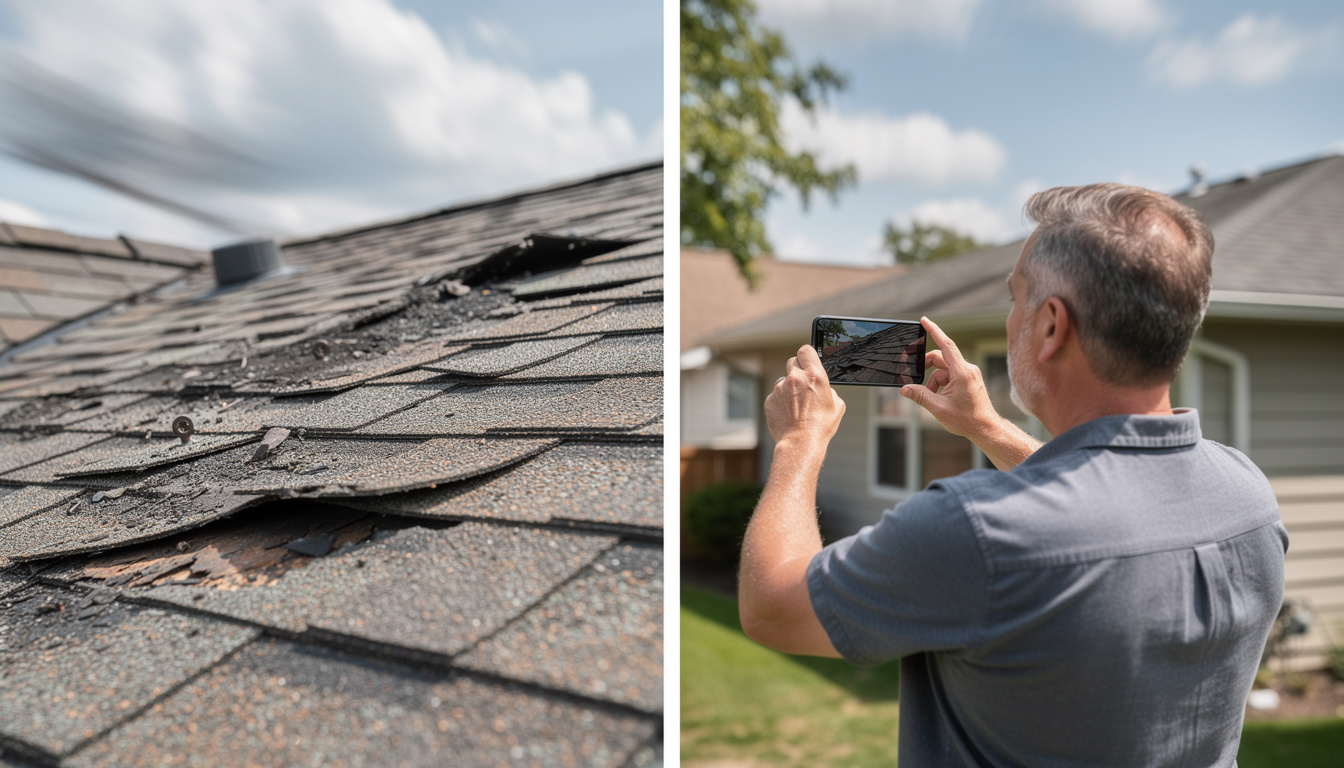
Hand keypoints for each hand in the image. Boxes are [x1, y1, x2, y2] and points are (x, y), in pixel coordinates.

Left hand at [765, 345, 845, 445]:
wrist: (800, 442)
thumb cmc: (821, 426)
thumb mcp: (837, 405)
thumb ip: (829, 390)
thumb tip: (823, 388)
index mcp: (815, 376)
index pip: (806, 350)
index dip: (807, 355)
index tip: (808, 360)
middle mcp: (795, 378)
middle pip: (793, 361)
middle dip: (798, 370)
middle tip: (803, 384)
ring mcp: (780, 388)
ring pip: (784, 381)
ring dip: (789, 389)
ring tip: (797, 407)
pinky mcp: (770, 399)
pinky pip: (776, 396)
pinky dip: (781, 402)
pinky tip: (788, 414)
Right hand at [899, 316, 999, 439]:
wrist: (985, 429)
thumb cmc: (967, 420)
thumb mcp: (938, 408)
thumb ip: (920, 396)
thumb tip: (904, 389)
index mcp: (962, 372)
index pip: (946, 345)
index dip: (934, 331)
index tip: (924, 320)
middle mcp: (967, 369)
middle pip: (941, 358)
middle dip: (926, 368)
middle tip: (915, 380)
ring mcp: (969, 374)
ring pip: (944, 369)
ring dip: (933, 380)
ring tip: (931, 398)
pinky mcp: (969, 380)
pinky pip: (950, 375)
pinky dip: (941, 384)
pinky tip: (939, 398)